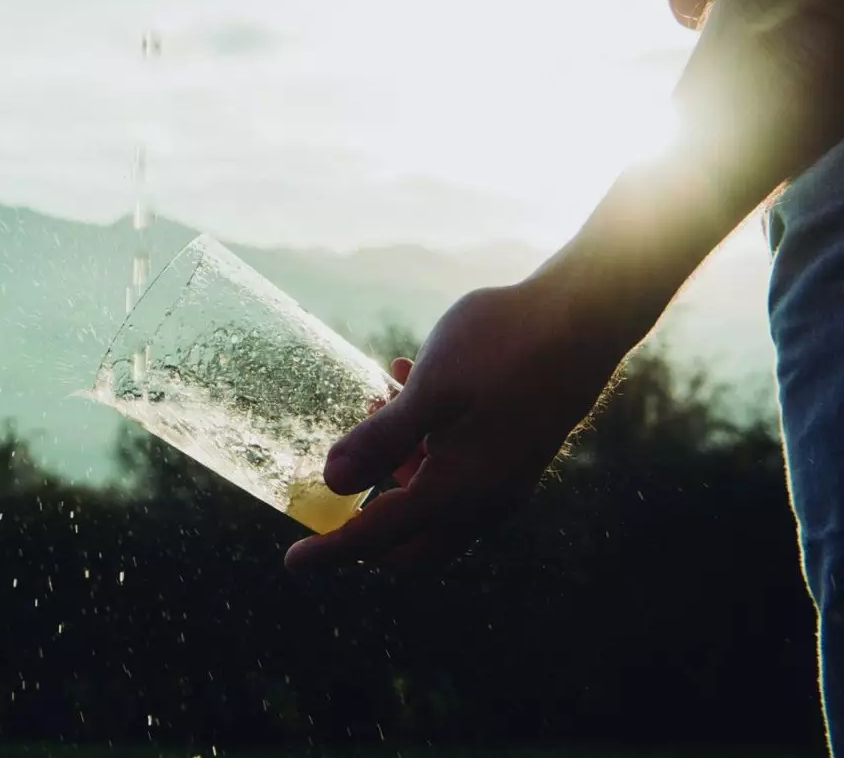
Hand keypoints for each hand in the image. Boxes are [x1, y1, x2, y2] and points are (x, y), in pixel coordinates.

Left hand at [284, 278, 633, 572]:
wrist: (585, 316)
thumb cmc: (506, 347)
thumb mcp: (432, 390)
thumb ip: (381, 438)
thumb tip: (331, 483)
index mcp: (461, 493)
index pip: (381, 539)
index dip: (333, 552)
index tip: (294, 563)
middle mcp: (486, 499)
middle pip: (411, 541)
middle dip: (366, 519)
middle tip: (332, 485)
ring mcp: (503, 477)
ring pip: (431, 495)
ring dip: (393, 462)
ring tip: (375, 397)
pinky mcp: (510, 449)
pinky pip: (453, 464)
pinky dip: (422, 438)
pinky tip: (406, 380)